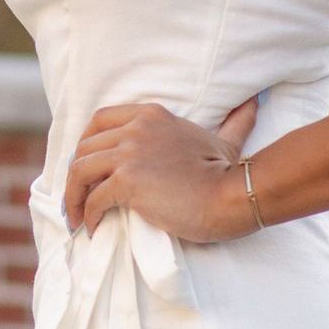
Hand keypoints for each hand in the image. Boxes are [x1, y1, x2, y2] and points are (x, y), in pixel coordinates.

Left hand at [64, 92, 262, 243]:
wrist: (233, 196)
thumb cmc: (228, 174)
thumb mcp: (225, 140)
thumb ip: (234, 120)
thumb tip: (254, 101)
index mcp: (151, 115)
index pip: (100, 120)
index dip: (86, 143)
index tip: (86, 166)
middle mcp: (136, 129)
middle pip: (85, 148)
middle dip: (75, 174)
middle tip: (77, 197)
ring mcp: (130, 154)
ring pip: (79, 171)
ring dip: (73, 197)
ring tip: (76, 217)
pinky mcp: (128, 182)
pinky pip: (94, 199)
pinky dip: (87, 215)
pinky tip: (92, 228)